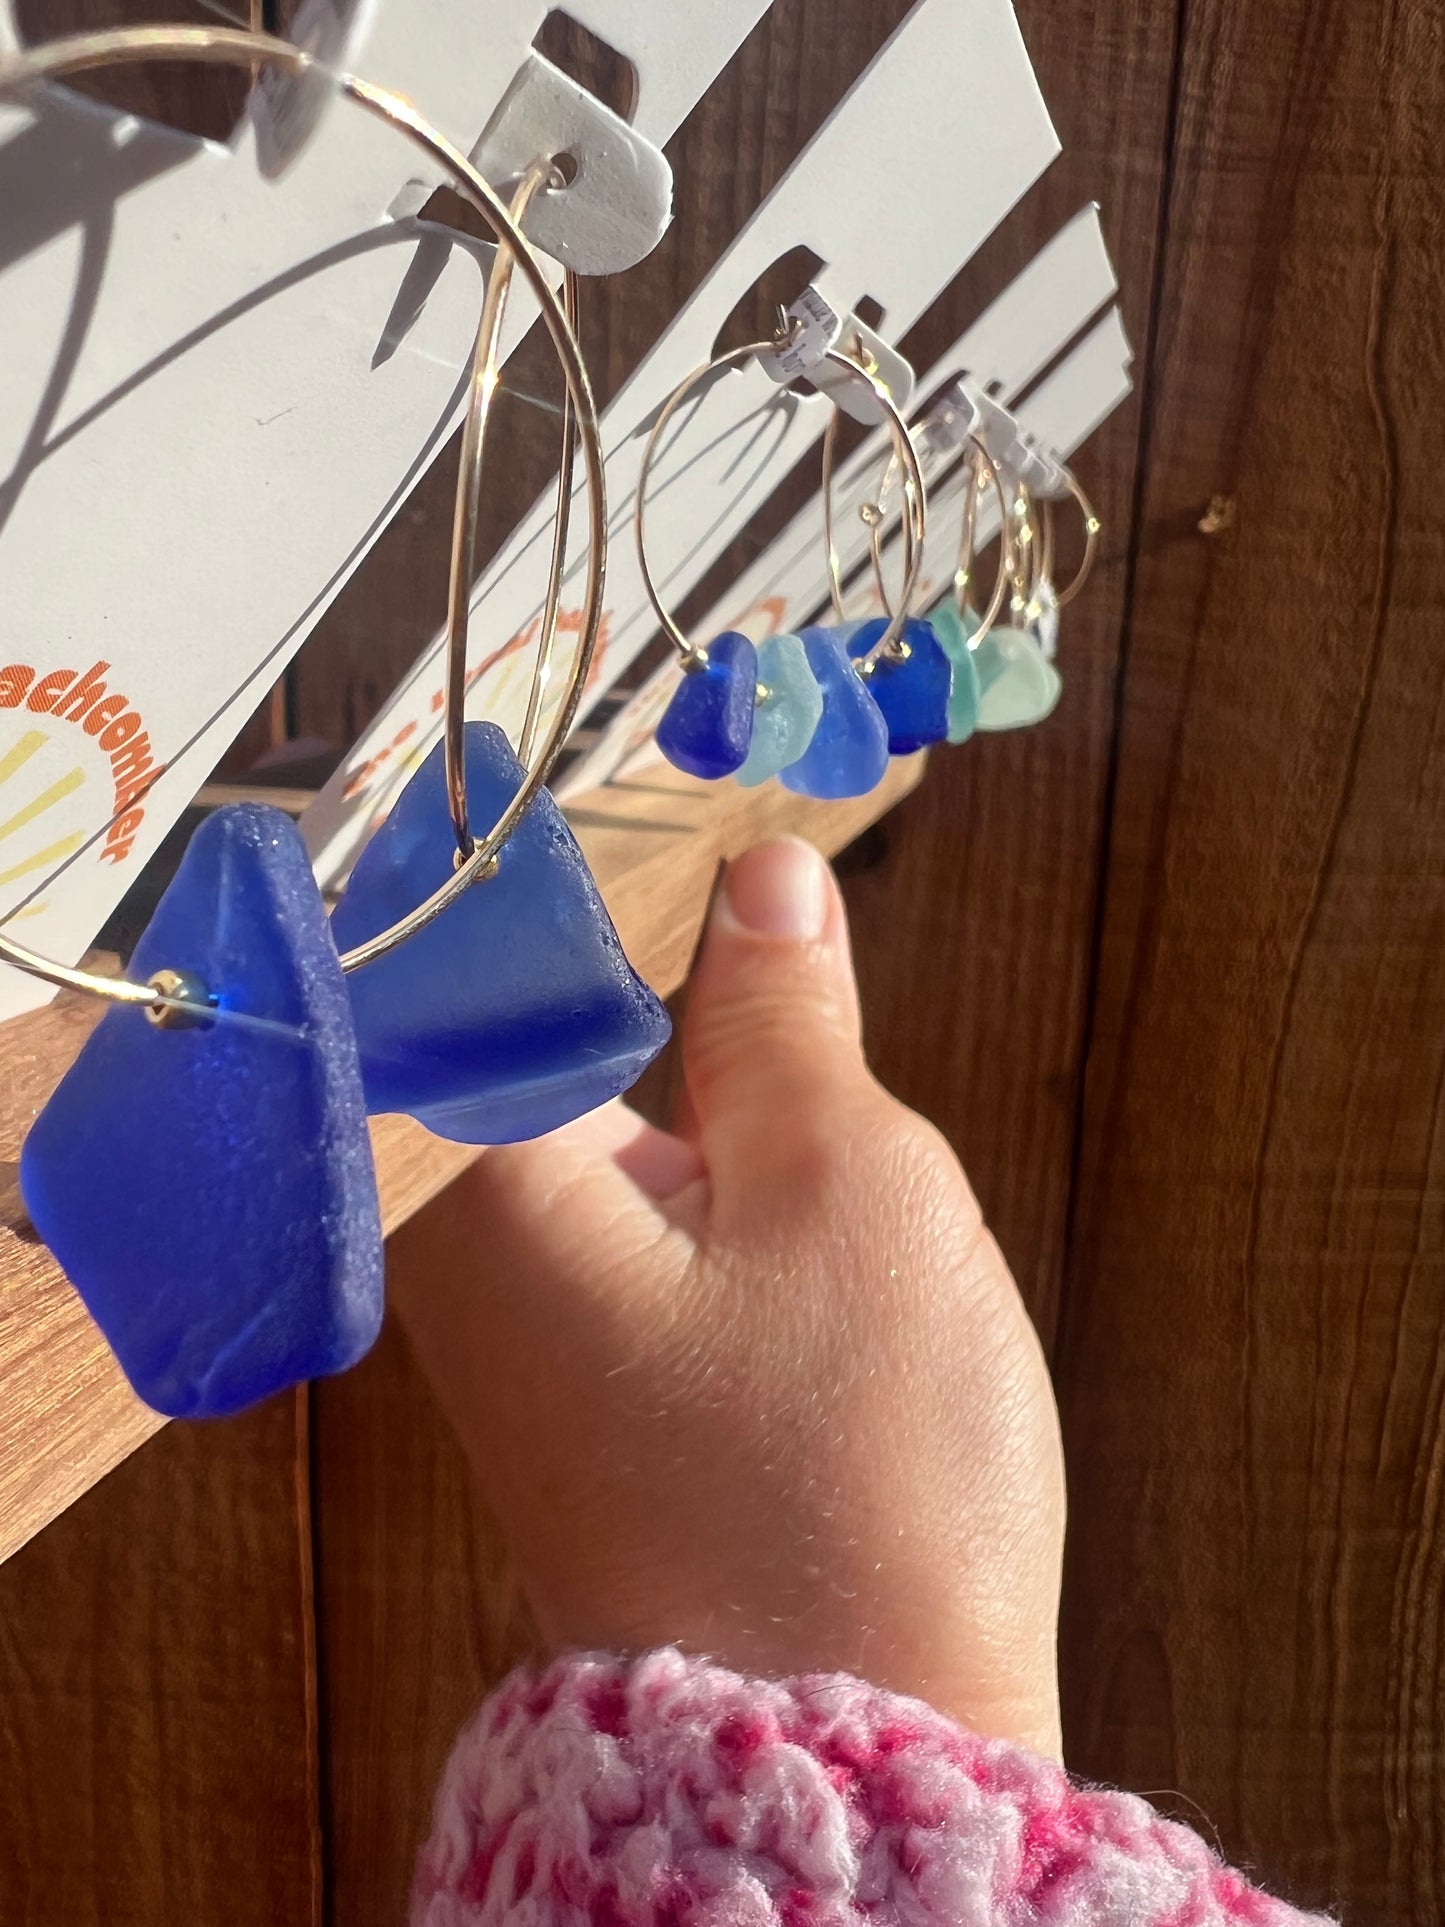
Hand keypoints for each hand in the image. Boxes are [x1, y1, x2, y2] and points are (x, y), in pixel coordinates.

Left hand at [388, 836, 1065, 1757]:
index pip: (445, 961)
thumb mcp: (846, 1187)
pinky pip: (604, 1221)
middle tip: (731, 901)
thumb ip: (781, 1020)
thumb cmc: (852, 1465)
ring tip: (768, 1031)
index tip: (593, 791)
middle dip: (621, 966)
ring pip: (574, 1130)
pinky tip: (764, 1176)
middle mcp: (460, 1256)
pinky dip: (680, 1162)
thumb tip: (761, 882)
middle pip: (509, 1039)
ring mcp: (515, 1331)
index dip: (520, 858)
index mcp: (484, 1182)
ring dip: (671, 1072)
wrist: (856, 1743)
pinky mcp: (577, 1387)